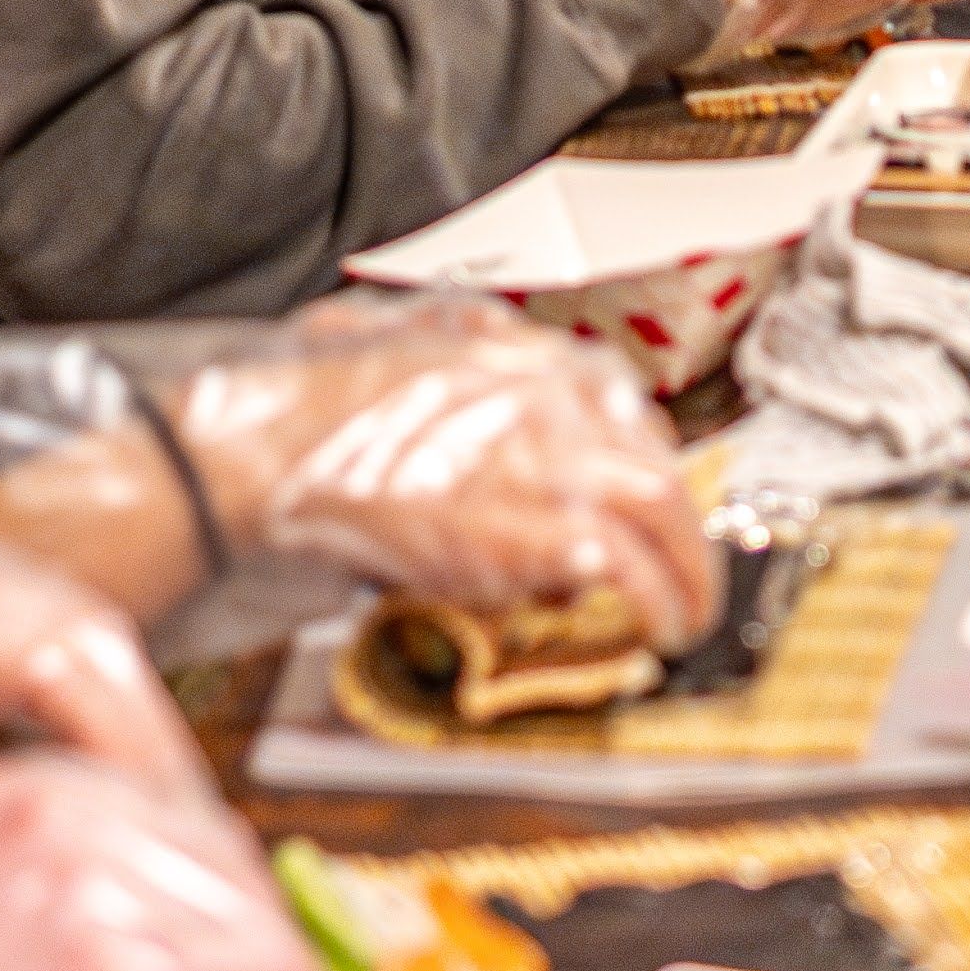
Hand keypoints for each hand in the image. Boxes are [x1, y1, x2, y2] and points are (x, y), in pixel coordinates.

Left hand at [0, 538, 199, 954]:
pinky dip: (87, 721)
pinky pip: (52, 656)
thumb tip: (87, 841)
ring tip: (153, 820)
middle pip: (93, 635)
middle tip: (183, 831)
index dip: (135, 739)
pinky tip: (100, 790)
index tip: (172, 819)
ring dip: (125, 729)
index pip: (66, 652)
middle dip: (145, 738)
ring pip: (86, 641)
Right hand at [0, 755, 327, 970]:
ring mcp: (101, 887)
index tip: (245, 945)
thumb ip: (70, 904)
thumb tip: (174, 943)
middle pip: (227, 855)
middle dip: (253, 935)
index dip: (223, 893)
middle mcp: (70, 814)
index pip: (175, 813)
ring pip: (257, 914)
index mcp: (23, 791)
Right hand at [178, 299, 718, 649]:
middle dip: (687, 541)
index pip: (631, 422)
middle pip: (660, 477)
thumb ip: (471, 350)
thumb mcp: (412, 342)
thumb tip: (497, 356)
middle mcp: (561, 406)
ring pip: (655, 527)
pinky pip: (614, 574)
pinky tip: (645, 628)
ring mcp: (554, 468)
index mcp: (534, 360)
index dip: (650, 479)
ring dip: (678, 581)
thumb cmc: (321, 402)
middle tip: (695, 586)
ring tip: (679, 622)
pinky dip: (640, 602)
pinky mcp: (533, 534)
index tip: (656, 518)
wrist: (274, 448)